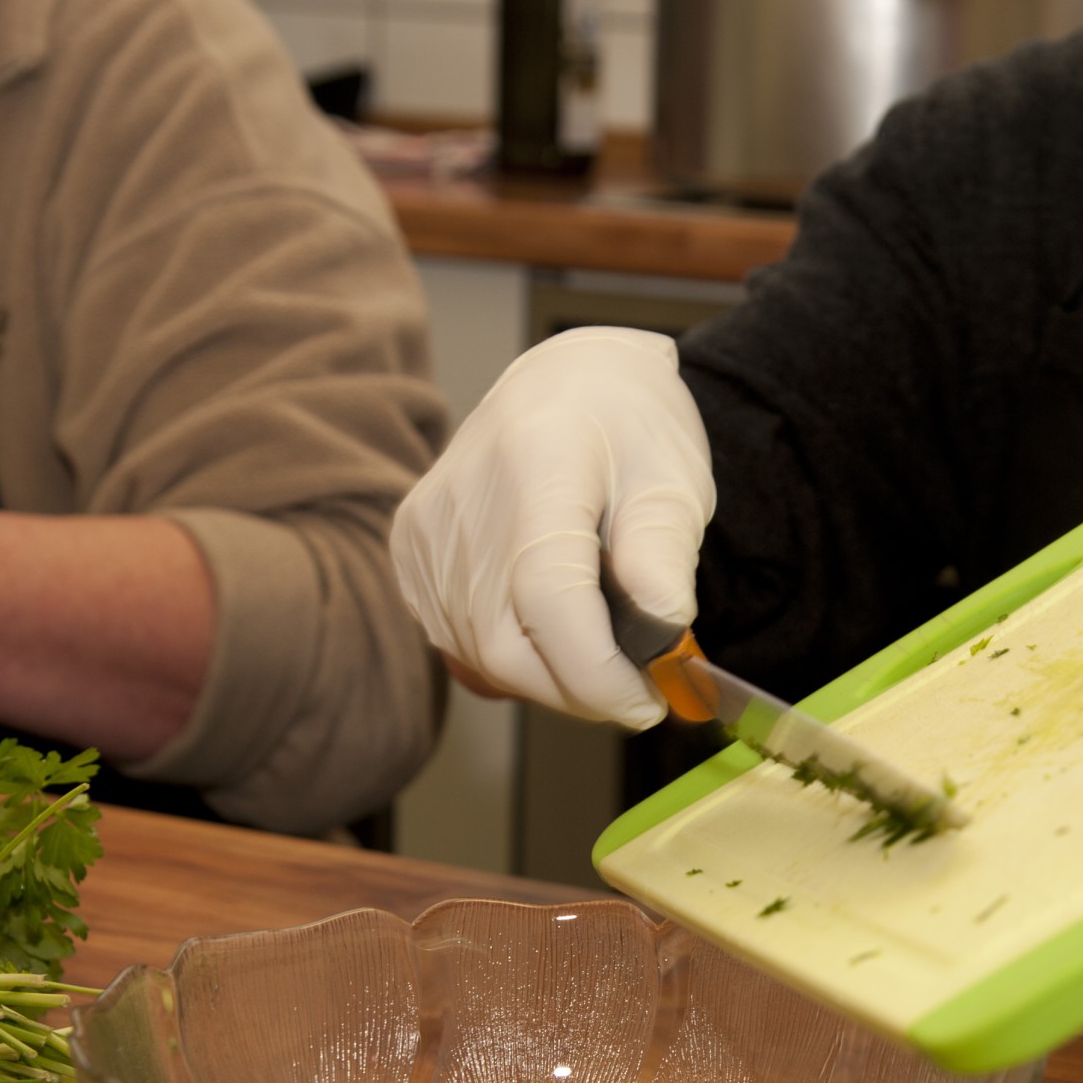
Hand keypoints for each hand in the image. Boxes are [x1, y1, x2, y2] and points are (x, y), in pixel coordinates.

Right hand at [390, 327, 713, 728]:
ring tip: (598, 653)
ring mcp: (426, 529)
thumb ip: (665, 558)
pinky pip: (457, 641)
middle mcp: (464, 499)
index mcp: (537, 465)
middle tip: (633, 687)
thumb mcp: (673, 480)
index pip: (550, 600)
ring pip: (481, 657)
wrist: (566, 381)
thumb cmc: (628, 427)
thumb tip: (664, 640)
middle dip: (578, 689)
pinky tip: (549, 633)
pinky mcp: (410, 550)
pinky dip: (511, 660)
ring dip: (548, 680)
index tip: (647, 702)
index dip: (597, 673)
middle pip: (506, 646)